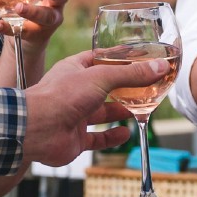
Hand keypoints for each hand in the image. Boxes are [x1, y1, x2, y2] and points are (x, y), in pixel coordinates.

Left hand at [19, 48, 157, 165]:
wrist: (37, 129)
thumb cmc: (61, 96)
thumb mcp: (102, 77)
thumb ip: (131, 74)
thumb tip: (159, 67)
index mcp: (75, 70)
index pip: (99, 59)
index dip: (118, 58)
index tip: (138, 58)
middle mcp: (74, 91)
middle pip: (104, 88)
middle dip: (124, 88)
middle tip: (146, 87)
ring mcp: (74, 115)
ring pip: (102, 113)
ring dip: (121, 111)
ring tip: (142, 109)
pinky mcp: (75, 138)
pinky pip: (97, 138)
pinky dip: (112, 137)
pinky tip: (127, 133)